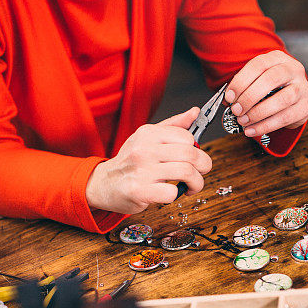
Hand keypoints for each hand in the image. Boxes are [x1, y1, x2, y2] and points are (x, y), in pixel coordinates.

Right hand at [85, 108, 211, 212]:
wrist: (104, 183)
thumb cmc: (130, 162)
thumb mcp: (147, 138)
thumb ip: (173, 126)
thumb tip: (195, 112)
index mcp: (148, 133)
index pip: (187, 136)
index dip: (197, 149)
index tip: (196, 158)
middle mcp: (144, 149)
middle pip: (191, 154)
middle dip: (203, 166)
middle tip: (200, 173)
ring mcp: (141, 170)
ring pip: (186, 173)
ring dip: (195, 183)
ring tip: (191, 186)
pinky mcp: (139, 191)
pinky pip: (171, 192)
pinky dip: (176, 195)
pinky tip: (170, 193)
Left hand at [224, 50, 307, 137]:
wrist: (294, 97)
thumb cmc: (271, 87)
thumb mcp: (258, 80)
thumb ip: (244, 87)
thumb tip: (228, 101)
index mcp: (277, 58)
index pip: (258, 65)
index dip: (241, 81)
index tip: (229, 97)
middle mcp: (293, 70)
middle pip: (271, 79)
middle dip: (250, 97)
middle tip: (236, 110)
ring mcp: (302, 88)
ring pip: (282, 100)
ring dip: (258, 113)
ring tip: (243, 121)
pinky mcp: (304, 107)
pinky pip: (285, 118)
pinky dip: (266, 126)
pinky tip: (252, 130)